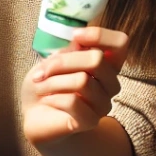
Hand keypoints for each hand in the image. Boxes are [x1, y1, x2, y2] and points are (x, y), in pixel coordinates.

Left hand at [21, 27, 127, 145]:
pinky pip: (73, 102)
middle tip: (43, 70)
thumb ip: (71, 48)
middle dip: (63, 61)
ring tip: (41, 85)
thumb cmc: (46, 83)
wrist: (34, 115)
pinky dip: (53, 98)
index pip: (121, 43)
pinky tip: (47, 100)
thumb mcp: (55, 58)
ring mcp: (103, 104)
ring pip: (82, 81)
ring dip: (53, 81)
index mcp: (106, 64)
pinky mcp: (91, 121)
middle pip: (97, 60)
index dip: (99, 35)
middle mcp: (111, 84)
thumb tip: (79, 38)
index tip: (75, 36)